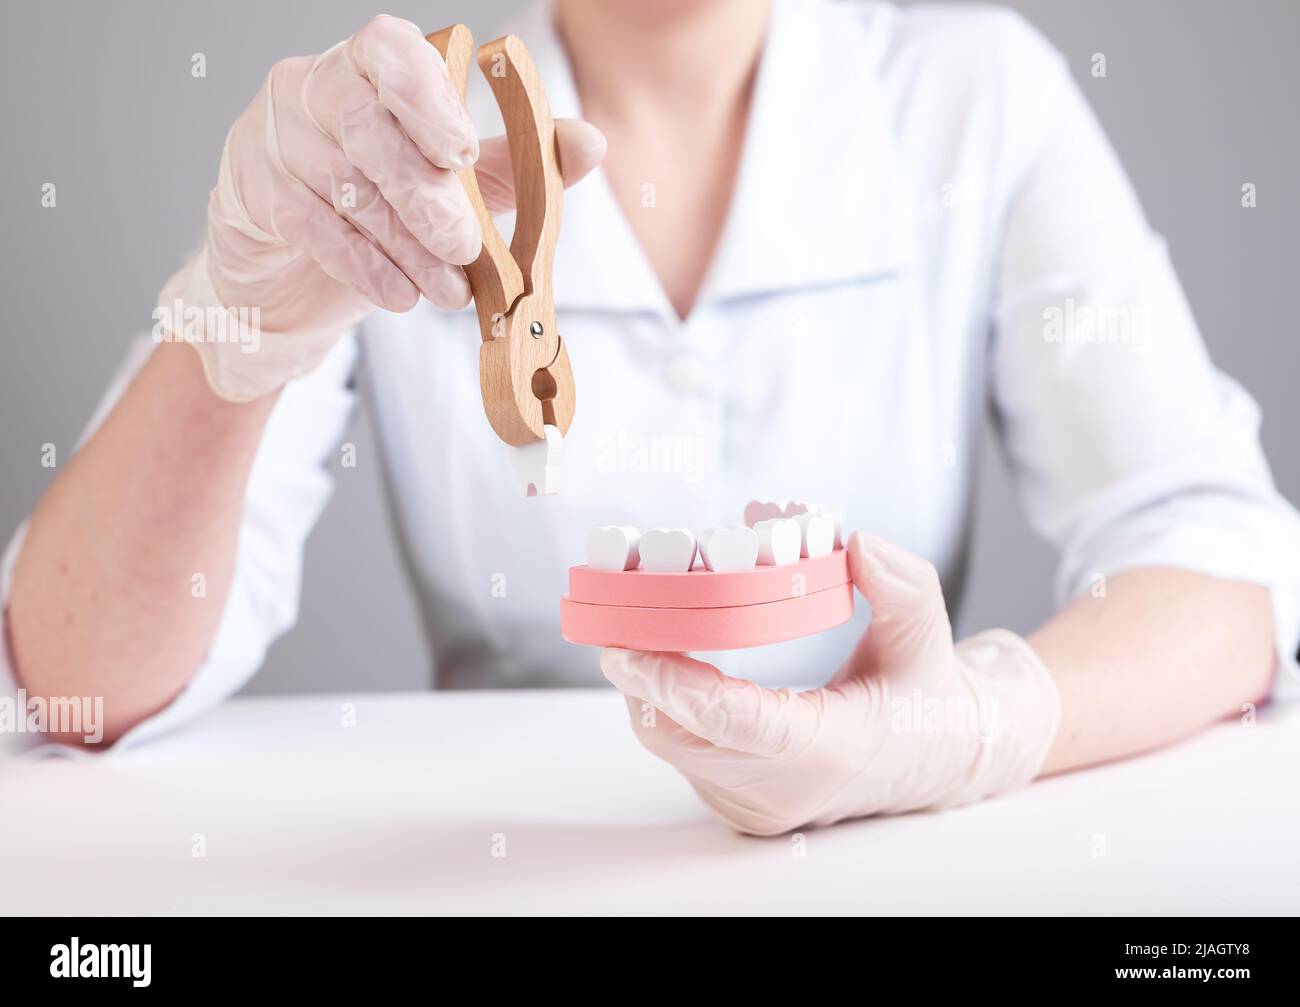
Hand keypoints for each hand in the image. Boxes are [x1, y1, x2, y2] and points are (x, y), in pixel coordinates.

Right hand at [159, 14, 605, 400]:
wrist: (296, 267)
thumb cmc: (381, 204)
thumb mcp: (456, 183)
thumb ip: (516, 162)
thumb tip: (590, 145)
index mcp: (369, 67)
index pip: (388, 52)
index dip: (426, 99)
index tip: (462, 153)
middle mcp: (312, 87)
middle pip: (368, 130)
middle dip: (425, 197)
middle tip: (466, 248)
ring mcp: (274, 137)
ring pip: (344, 188)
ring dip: (405, 246)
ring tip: (449, 290)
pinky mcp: (251, 192)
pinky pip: (312, 227)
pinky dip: (365, 266)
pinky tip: (400, 293)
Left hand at [600, 532, 1060, 834]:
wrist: (932, 758)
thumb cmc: (922, 695)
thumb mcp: (926, 634)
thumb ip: (903, 586)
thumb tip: (860, 544)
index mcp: (829, 753)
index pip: (732, 722)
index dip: (672, 682)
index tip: (625, 645)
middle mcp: (782, 790)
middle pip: (679, 732)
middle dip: (639, 670)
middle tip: (615, 607)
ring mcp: (754, 804)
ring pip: (670, 741)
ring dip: (645, 682)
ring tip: (632, 619)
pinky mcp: (735, 802)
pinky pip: (680, 748)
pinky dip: (663, 700)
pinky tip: (660, 654)